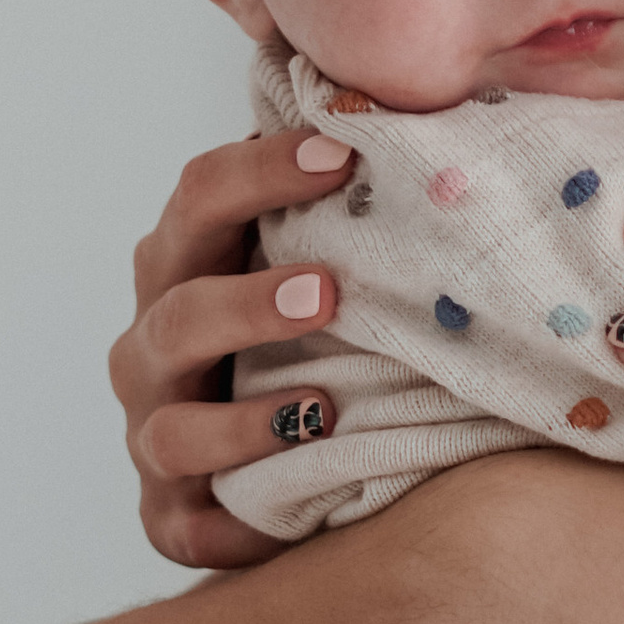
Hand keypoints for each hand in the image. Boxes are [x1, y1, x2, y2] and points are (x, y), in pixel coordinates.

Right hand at [112, 132, 353, 566]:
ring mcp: (155, 428)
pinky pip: (184, 519)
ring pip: (169, 422)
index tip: (343, 153)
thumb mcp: (344, 262)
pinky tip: (292, 501)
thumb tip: (468, 104)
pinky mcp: (169, 516)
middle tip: (330, 291)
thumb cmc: (331, 333)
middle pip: (173, 304)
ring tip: (321, 405)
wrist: (301, 463)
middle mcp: (157, 340)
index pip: (200, 192)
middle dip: (245, 298)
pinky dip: (233, 510)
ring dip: (243, 416)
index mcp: (191, 260)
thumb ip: (372, 199)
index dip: (260, 170)